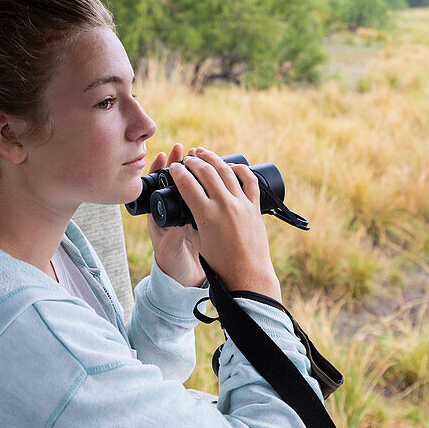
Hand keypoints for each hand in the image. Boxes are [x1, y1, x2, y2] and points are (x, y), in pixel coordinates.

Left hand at [147, 143, 205, 287]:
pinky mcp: (202, 219)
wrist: (186, 280)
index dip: (159, 170)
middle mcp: (172, 211)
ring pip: (189, 186)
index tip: (163, 156)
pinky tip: (215, 173)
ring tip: (197, 153)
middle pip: (172, 182)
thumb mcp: (171, 249)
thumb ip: (175, 235)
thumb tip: (181, 222)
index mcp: (160, 216)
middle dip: (176, 163)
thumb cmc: (173, 265)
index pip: (156, 186)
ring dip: (192, 169)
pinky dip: (208, 184)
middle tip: (180, 148)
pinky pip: (204, 197)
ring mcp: (187, 213)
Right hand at [168, 148, 280, 300]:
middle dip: (193, 161)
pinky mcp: (255, 207)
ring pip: (226, 171)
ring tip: (202, 153)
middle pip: (206, 172)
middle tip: (186, 158)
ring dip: (212, 158)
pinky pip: (249, 180)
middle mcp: (225, 206)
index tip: (173, 167)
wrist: (247, 274)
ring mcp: (241, 204)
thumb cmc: (220, 263)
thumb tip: (189, 205)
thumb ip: (192, 220)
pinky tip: (231, 165)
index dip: (177, 171)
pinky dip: (240, 169)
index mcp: (207, 215)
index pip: (187, 184)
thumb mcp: (199, 240)